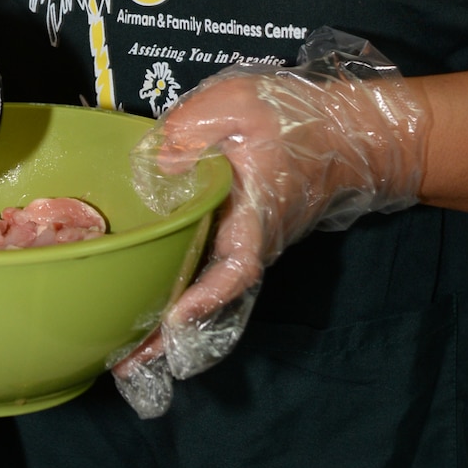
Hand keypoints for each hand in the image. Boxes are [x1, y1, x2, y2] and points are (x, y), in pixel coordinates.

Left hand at [112, 30, 430, 417]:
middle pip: (210, 295)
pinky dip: (178, 296)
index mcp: (256, 212)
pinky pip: (207, 274)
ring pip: (206, 290)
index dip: (208, 295)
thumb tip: (159, 166)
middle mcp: (253, 239)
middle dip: (169, 332)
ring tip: (123, 355)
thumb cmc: (294, 117)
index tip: (178, 317)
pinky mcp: (239, 236)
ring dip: (167, 322)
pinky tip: (143, 311)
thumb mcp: (240, 104)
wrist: (344, 131)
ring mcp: (247, 242)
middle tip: (124, 363)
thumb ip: (194, 129)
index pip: (237, 265)